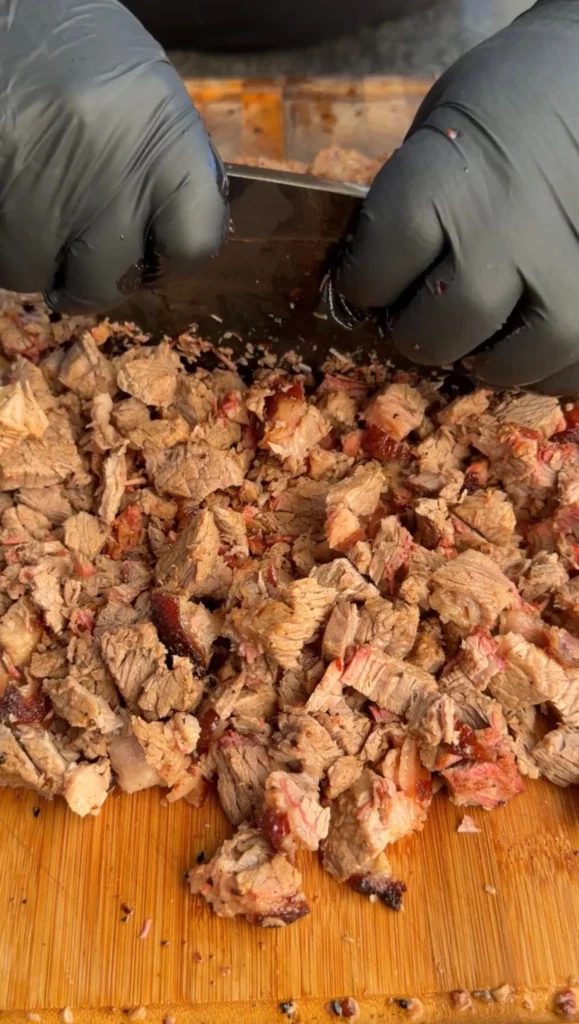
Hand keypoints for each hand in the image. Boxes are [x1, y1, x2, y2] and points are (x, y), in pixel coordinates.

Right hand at [0, 0, 227, 312]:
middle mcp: (106, 161)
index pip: (195, 240)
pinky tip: (7, 199)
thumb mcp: (141, 90)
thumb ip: (161, 165)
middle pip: (109, 280)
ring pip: (35, 275)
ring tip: (33, 210)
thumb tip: (167, 244)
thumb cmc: (70, 44)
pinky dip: (1, 241)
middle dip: (92, 278)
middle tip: (80, 255)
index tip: (154, 251)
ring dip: (33, 259)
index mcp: (162, 129)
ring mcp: (39, 181)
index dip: (175, 255)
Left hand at [339, 0, 578, 394]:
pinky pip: (569, 365)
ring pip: (510, 362)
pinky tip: (532, 335)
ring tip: (485, 331)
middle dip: (421, 328)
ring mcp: (566, 263)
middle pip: (441, 326)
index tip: (370, 280)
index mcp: (448, 176)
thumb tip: (380, 281)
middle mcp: (508, 226)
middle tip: (428, 312)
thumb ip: (409, 204)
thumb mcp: (440, 127)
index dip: (365, 282)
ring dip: (487, 357)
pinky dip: (544, 367)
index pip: (377, 268)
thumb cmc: (511, 98)